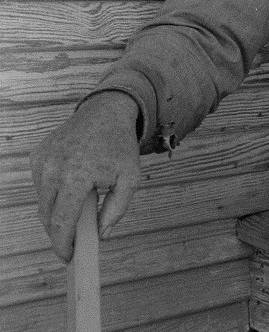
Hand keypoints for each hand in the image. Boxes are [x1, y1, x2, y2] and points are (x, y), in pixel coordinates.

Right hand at [30, 90, 141, 261]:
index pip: (61, 222)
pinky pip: (40, 185)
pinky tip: (71, 181)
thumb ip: (117, 210)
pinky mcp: (37, 155)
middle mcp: (53, 168)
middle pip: (48, 216)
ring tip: (80, 201)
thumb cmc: (119, 146)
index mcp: (76, 175)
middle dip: (60, 231)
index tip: (68, 257)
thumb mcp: (130, 177)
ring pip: (43, 202)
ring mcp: (42, 160)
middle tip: (76, 237)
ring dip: (57, 209)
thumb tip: (101, 235)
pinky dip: (52, 191)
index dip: (63, 244)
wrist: (105, 112)